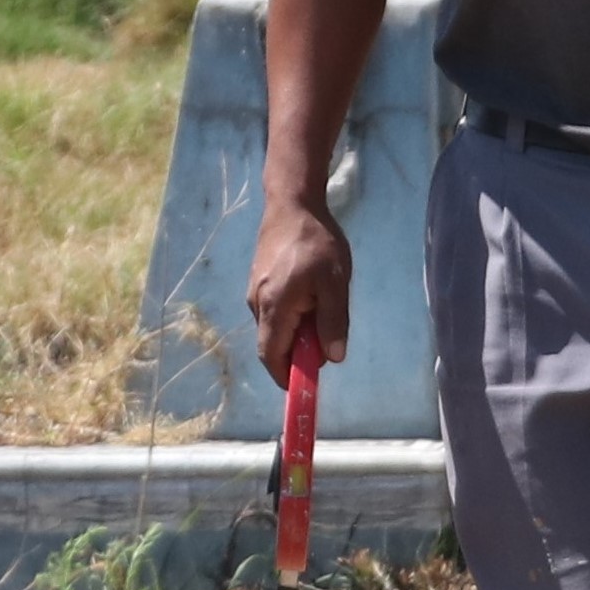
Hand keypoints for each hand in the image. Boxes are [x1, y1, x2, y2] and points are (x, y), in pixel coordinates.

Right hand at [247, 194, 351, 384]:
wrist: (292, 203)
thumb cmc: (317, 242)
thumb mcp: (335, 283)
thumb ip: (334, 322)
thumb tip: (334, 358)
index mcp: (275, 307)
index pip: (272, 356)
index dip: (287, 377)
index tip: (306, 386)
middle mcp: (257, 304)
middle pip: (272, 345)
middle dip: (297, 354)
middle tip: (325, 342)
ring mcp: (254, 292)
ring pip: (274, 328)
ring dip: (296, 334)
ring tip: (322, 311)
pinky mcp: (258, 282)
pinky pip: (273, 312)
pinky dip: (291, 318)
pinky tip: (310, 298)